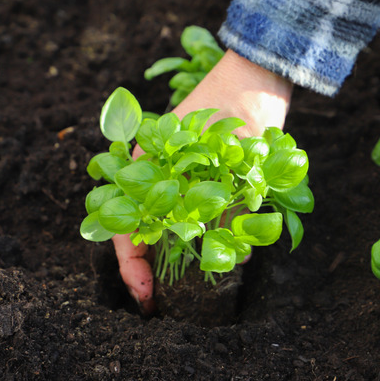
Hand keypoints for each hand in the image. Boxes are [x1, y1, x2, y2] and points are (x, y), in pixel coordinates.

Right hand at [114, 49, 292, 313]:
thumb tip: (225, 256)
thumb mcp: (225, 159)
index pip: (122, 224)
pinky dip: (194, 238)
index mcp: (143, 166)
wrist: (257, 79)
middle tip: (156, 301)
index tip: (146, 295)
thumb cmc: (236, 110)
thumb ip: (223, 206)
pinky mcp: (198, 180)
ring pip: (161, 228)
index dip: (131, 265)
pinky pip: (188, 217)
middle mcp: (153, 174)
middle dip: (144, 269)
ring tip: (177, 284)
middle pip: (137, 231)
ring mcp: (174, 177)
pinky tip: (207, 254)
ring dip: (168, 256)